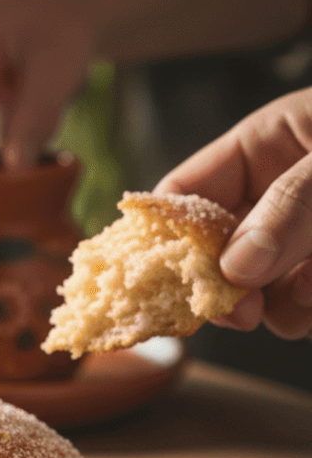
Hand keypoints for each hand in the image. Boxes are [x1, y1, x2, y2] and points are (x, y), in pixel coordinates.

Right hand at [155, 86, 311, 339]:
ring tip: (310, 295)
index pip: (182, 193)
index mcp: (262, 145)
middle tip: (237, 312)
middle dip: (220, 284)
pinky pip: (298, 302)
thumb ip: (291, 206)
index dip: (162, 235)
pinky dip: (306, 308)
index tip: (162, 279)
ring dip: (276, 304)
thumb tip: (234, 269)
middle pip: (212, 250)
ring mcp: (303, 233)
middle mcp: (273, 192)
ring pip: (259, 287)